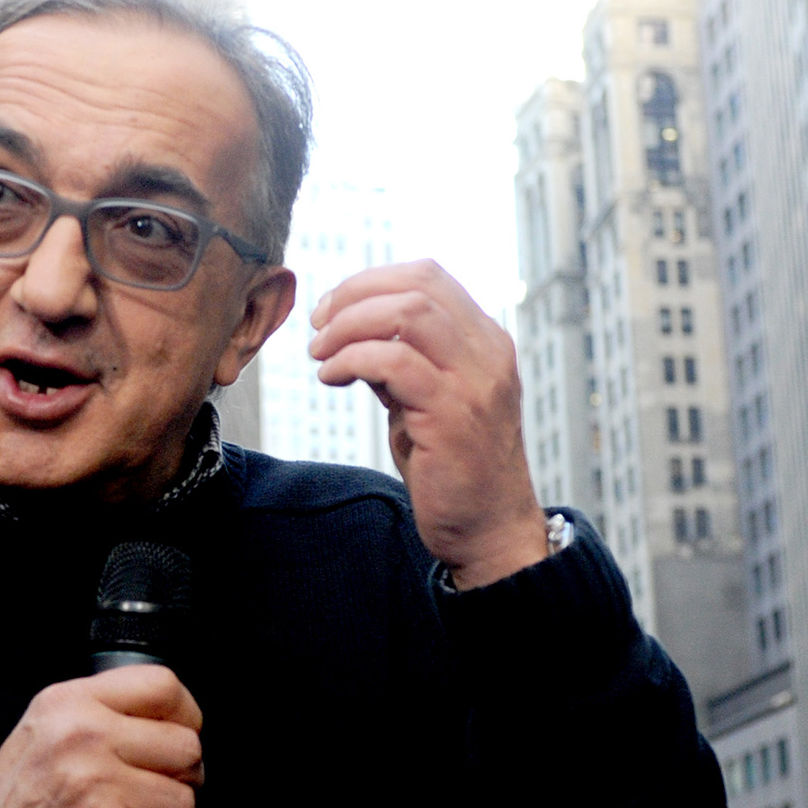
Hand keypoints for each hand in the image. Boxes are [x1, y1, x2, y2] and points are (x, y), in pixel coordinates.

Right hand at [0, 664, 203, 807]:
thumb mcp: (44, 730)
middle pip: (186, 749)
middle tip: (158, 796)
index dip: (186, 715)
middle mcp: (87, 739)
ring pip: (184, 803)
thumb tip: (167, 724)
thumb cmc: (15, 803)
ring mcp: (101, 788)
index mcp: (72, 705)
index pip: (162, 686)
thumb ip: (99, 715)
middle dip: (182, 780)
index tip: (184, 735)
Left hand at [309, 260, 546, 588]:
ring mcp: (475, 382)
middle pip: (417, 285)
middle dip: (354, 296)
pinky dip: (352, 360)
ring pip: (408, 313)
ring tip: (322, 353)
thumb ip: (402, 364)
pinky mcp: (453, 414)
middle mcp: (487, 353)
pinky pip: (395, 362)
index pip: (428, 277)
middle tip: (319, 329)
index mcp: (484, 342)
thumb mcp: (425, 403)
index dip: (371, 281)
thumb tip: (354, 333)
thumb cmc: (455, 471)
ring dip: (350, 325)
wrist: (488, 530)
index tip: (333, 308)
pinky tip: (332, 378)